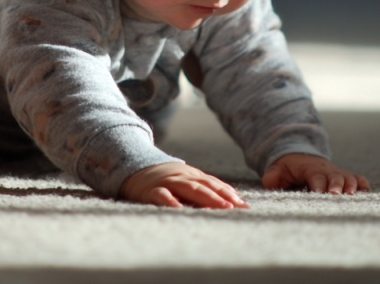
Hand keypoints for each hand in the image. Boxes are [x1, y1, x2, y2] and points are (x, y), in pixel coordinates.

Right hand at [120, 162, 249, 208]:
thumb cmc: (167, 180)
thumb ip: (204, 189)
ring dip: (207, 198)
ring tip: (221, 207)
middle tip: (236, 207)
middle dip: (222, 196)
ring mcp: (168, 182)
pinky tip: (180, 210)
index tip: (244, 205)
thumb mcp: (186, 181)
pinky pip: (163, 196)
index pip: (214, 184)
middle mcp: (182, 177)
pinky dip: (172, 202)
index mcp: (192, 176)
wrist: (135, 168)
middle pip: (205, 186)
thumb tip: (232, 202)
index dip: (229, 193)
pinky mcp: (152, 190)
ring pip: (189, 189)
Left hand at [262, 154, 370, 194]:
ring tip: (352, 195)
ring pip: (348, 177)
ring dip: (351, 185)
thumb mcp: (278, 170)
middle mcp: (326, 170)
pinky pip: (357, 178)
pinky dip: (362, 183)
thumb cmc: (288, 168)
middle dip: (337, 186)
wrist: (299, 157)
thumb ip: (273, 176)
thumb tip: (269, 181)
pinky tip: (366, 190)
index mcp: (310, 169)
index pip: (316, 177)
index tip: (318, 193)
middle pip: (334, 177)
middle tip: (337, 195)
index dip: (318, 185)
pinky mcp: (344, 177)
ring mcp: (337, 173)